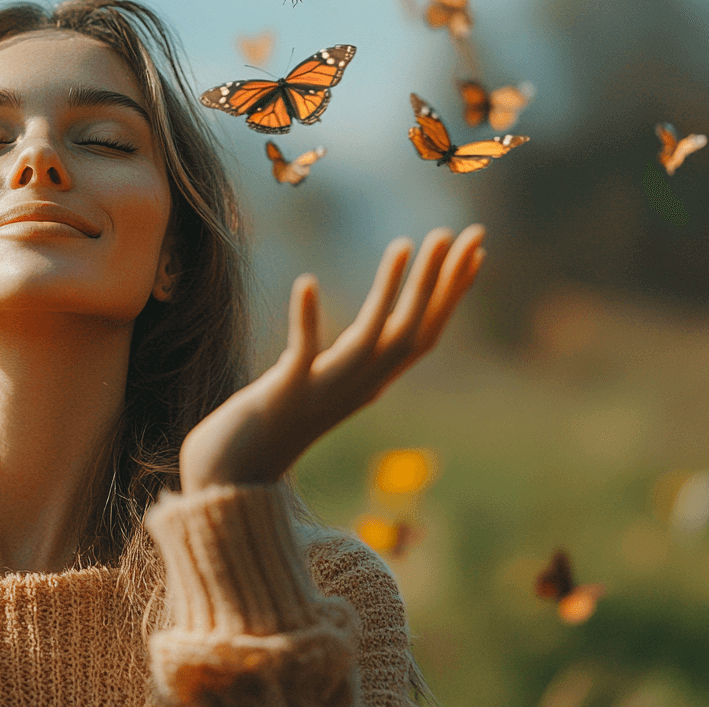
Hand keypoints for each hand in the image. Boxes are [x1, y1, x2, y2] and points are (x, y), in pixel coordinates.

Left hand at [179, 225, 485, 492]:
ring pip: (369, 336)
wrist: (232, 476)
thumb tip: (375, 333)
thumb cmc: (271, 426)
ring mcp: (323, 391)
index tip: (476, 250)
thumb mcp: (322, 385)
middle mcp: (356, 388)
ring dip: (390, 290)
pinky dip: (307, 320)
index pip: (423, 333)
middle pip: (410, 329)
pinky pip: (302, 353)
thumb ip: (347, 361)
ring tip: (405, 244)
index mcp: (367, 383)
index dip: (452, 294)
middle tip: (463, 232)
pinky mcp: (284, 394)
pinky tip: (308, 281)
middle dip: (439, 281)